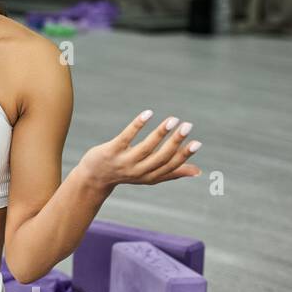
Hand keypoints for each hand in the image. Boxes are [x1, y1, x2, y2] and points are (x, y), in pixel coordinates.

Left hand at [78, 109, 202, 189]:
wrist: (93, 177)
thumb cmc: (126, 172)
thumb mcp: (149, 175)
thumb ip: (172, 172)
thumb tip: (198, 171)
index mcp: (150, 177)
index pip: (170, 166)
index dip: (184, 155)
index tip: (197, 142)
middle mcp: (138, 171)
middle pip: (160, 157)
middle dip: (175, 141)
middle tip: (187, 126)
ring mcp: (124, 162)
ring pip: (146, 147)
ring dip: (160, 132)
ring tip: (173, 119)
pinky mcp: (111, 151)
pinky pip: (126, 137)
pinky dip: (138, 125)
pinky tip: (148, 113)